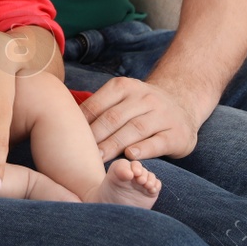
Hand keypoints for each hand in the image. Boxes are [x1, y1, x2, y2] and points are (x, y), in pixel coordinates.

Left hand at [79, 77, 200, 161]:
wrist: (183, 105)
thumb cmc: (141, 107)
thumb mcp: (122, 98)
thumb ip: (99, 107)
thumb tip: (63, 119)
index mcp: (125, 87)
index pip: (99, 104)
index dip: (83, 122)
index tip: (69, 138)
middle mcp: (145, 98)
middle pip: (114, 118)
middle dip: (95, 136)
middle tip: (80, 153)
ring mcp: (163, 115)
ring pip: (134, 130)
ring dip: (114, 145)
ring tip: (98, 158)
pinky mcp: (177, 134)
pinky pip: (158, 142)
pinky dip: (144, 149)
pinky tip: (130, 156)